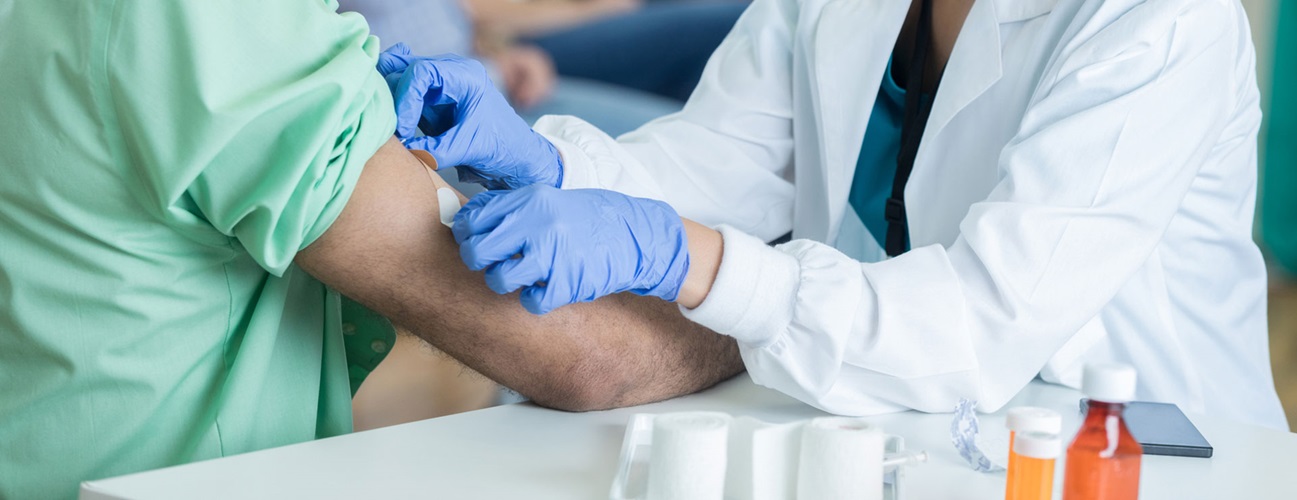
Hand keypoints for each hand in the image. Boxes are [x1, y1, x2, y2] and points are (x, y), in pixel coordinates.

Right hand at [375, 44, 562, 189]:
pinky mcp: (432, 102)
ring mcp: (439, 86)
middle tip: (393, 127)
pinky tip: (395, 129)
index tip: (404, 127)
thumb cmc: (502, 146)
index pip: (421, 71)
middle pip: (406, 70)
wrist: (517, 156)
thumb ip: (436, 150)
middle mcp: (450, 73)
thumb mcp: (469, 149)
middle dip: (395, 97)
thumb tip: (404, 149)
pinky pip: (405, 97)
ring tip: (394, 129)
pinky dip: (396, 109)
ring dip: (392, 103)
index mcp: (465, 76)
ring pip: (401, 80)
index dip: (406, 96)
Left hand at [452, 185, 689, 314]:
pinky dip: (533, 299)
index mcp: (527, 200)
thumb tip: (465, 221)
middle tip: (495, 262)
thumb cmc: (582, 219)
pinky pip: (530, 301)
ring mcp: (552, 254)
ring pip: (497, 280)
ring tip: (520, 277)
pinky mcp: (567, 283)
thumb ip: (507, 208)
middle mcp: (536, 224)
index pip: (471, 221)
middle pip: (476, 252)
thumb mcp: (545, 200)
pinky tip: (543, 289)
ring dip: (503, 282)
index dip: (466, 236)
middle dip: (479, 262)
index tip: (476, 241)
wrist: (632, 234)